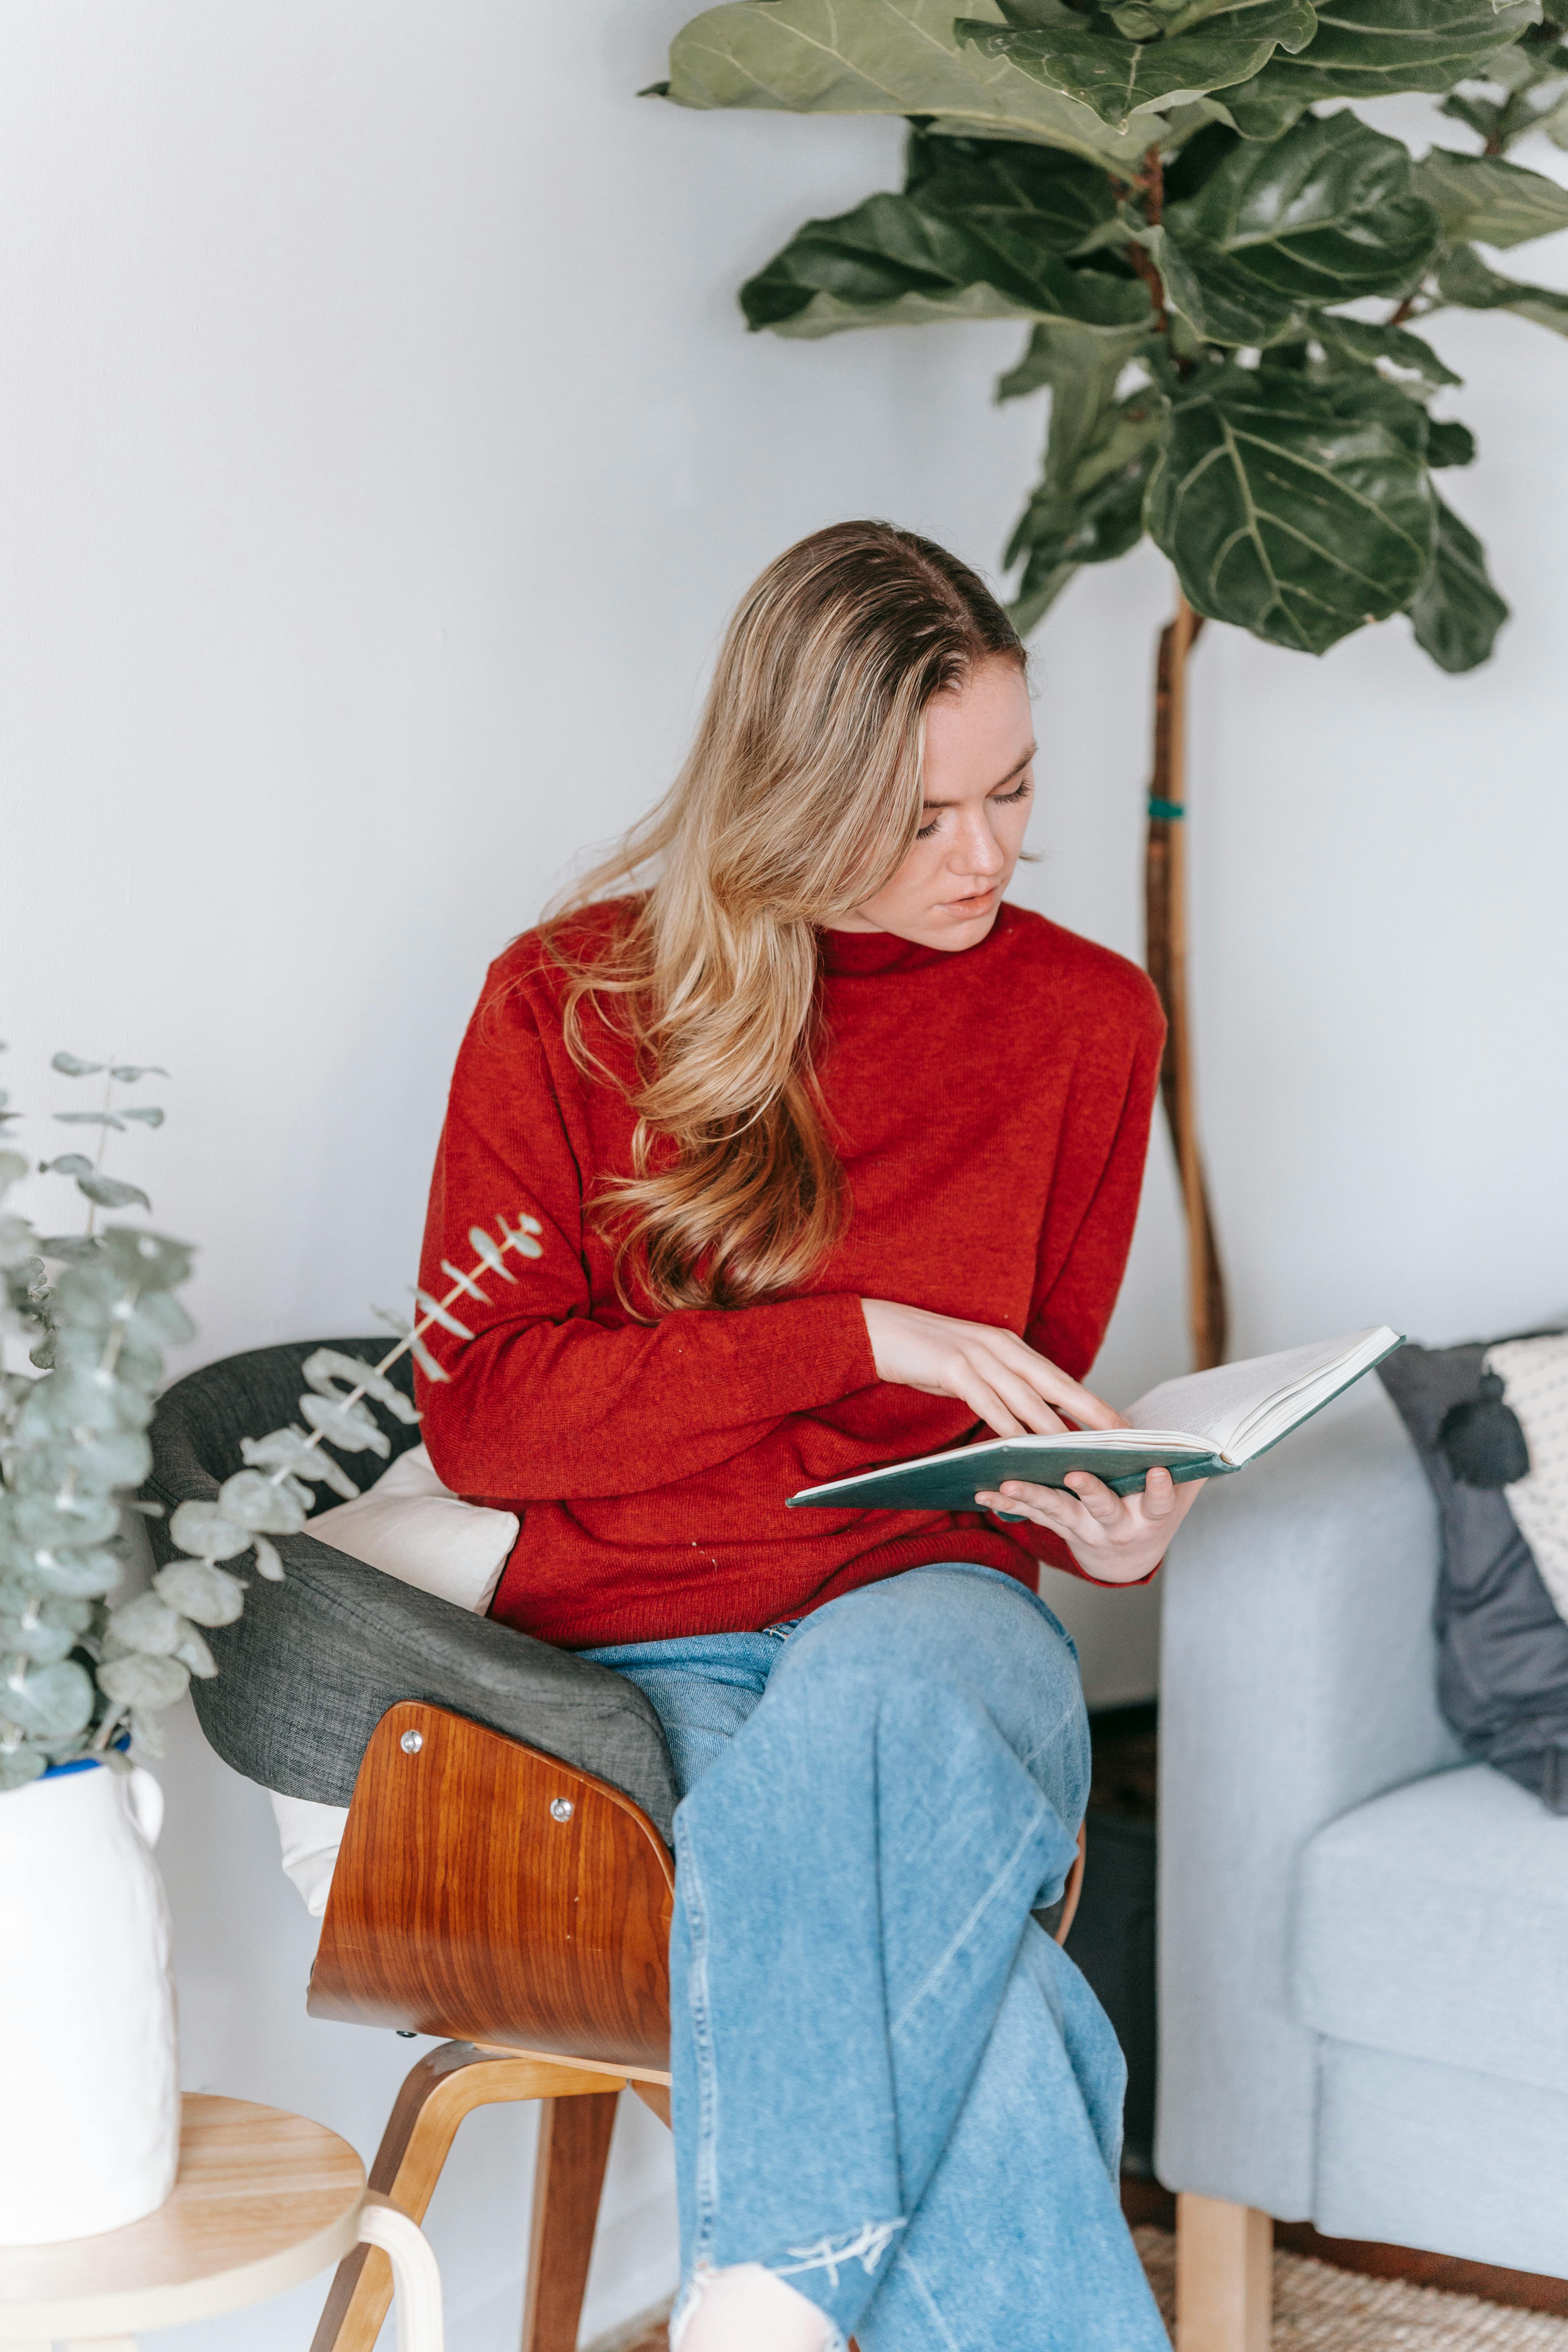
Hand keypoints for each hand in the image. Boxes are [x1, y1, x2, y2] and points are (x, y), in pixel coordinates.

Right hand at [860, 1299, 1125, 1439]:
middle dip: (1090, 1413)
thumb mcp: (971, 1369)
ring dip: (1053, 1428)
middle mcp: (1000, 1347)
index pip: (1059, 1378)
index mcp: (1009, 1346)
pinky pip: (985, 1401)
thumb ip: (1000, 1390)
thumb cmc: (925, 1355)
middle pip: (1054, 1384)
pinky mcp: (950, 1366)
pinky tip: (1020, 1447)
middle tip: (1120, 1438)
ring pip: (1024, 1396)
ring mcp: (977, 1355)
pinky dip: (1005, 1425)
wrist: (877, 1330)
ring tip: (1078, 1454)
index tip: (1121, 1425)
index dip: (1091, 1402)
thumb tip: (1029, 1425)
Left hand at [972, 1465, 1204, 1584]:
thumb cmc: (1154, 1508)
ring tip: (1009, 1483)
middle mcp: (1117, 1527)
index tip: (1160, 1471)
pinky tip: (984, 1492)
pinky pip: (1033, 1516)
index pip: (1159, 1502)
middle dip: (1092, 1491)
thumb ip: (1191, 1466)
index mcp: (1150, 1515)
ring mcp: (1085, 1530)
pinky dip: (1008, 1503)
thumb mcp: (1180, 1493)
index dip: (1161, 1489)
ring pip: (1059, 1512)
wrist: (1127, 1557)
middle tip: (1077, 1475)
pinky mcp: (1059, 1528)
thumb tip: (1222, 1437)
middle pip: (1104, 1508)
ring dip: (1033, 1496)